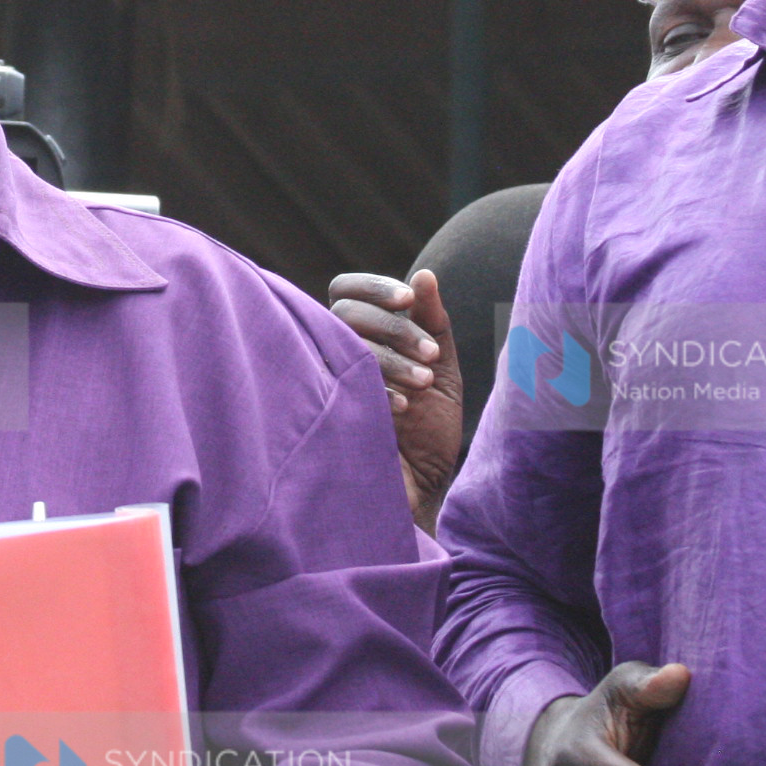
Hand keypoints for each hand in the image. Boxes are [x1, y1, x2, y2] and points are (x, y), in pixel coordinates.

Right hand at [327, 269, 463, 529]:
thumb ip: (434, 324)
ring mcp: (325, 380)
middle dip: (393, 327)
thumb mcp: (444, 372)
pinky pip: (335, 380)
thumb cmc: (428, 431)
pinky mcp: (322, 410)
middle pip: (345, 311)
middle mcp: (335, 353)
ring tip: (425, 382)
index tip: (409, 299)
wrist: (421, 490)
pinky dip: (375, 387)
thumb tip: (425, 274)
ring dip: (390, 356)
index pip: (347, 290)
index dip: (374, 286)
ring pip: (342, 341)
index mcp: (362, 338)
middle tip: (431, 356)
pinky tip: (402, 407)